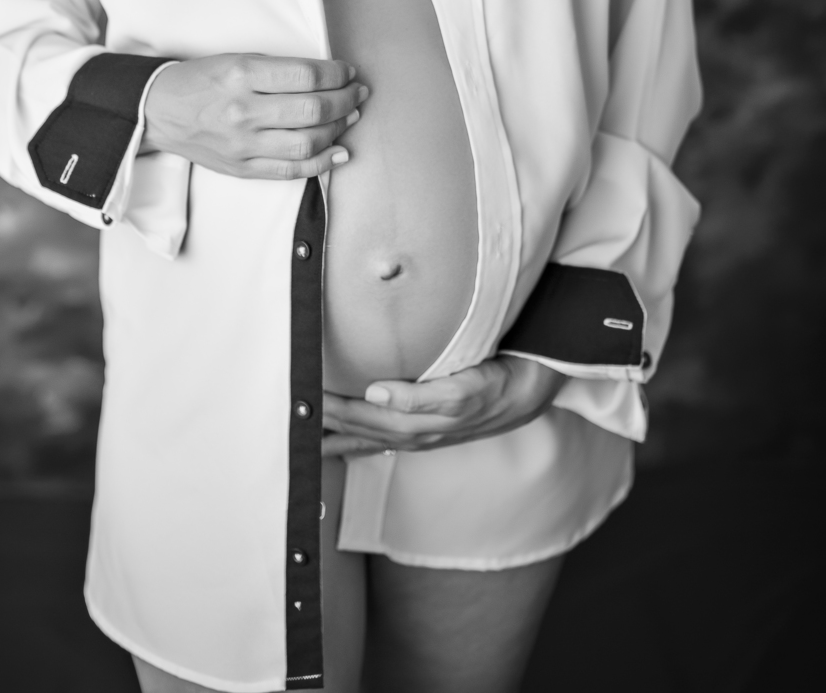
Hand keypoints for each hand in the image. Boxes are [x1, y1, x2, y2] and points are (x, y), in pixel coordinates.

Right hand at [141, 53, 366, 180]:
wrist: (160, 111)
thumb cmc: (202, 80)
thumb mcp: (237, 59)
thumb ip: (280, 70)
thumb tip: (328, 77)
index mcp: (241, 75)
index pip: (305, 75)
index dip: (336, 74)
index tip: (347, 72)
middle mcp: (243, 111)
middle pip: (312, 109)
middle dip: (345, 100)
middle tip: (357, 93)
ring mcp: (243, 144)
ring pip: (307, 142)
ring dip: (339, 128)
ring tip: (350, 115)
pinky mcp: (242, 169)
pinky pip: (291, 170)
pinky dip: (322, 162)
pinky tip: (340, 151)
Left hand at [321, 356, 564, 457]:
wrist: (535, 389)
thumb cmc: (501, 384)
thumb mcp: (465, 388)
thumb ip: (421, 395)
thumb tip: (374, 394)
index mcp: (419, 423)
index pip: (362, 419)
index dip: (330, 410)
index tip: (300, 397)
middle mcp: (416, 433)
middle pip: (359, 431)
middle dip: (325, 424)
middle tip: (290, 413)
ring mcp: (423, 434)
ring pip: (369, 438)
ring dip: (337, 436)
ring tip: (304, 437)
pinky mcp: (431, 428)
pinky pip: (385, 439)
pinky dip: (360, 441)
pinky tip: (346, 441)